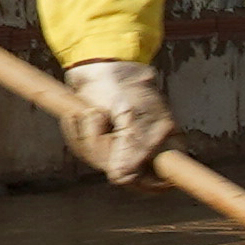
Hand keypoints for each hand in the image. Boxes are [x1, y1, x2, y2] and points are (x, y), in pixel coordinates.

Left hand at [65, 59, 175, 183]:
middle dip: (103, 148)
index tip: (127, 171)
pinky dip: (77, 133)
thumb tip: (123, 179)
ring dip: (87, 136)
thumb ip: (132, 148)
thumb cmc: (123, 84)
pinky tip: (84, 114)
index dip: (143, 181)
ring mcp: (122, 148)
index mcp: (167, 145)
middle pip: (123, 175)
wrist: (98, 62)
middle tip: (101, 119)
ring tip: (93, 112)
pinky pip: (85, 151)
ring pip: (100, 163)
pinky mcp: (101, 141)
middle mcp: (146, 150)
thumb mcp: (131, 115)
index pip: (159, 181)